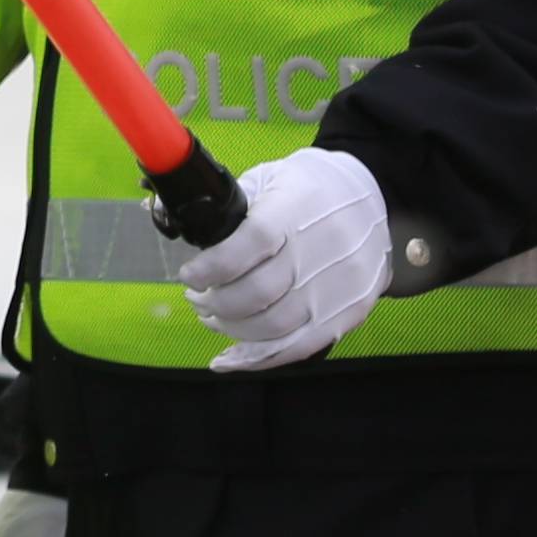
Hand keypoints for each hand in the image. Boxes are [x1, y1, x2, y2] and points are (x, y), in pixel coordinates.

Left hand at [180, 144, 393, 369]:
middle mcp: (323, 249)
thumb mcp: (270, 178)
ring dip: (232, 329)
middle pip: (258, 294)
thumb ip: (226, 205)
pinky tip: (231, 357)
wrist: (374, 198)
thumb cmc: (311, 189)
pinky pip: (299, 347)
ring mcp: (341, 286)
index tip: (189, 275)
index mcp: (298, 208)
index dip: (212, 267)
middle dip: (215, 302)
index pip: (250, 245)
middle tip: (196, 297)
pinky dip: (259, 358)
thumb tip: (162, 215)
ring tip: (214, 316)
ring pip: (274, 327)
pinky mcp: (351, 311)